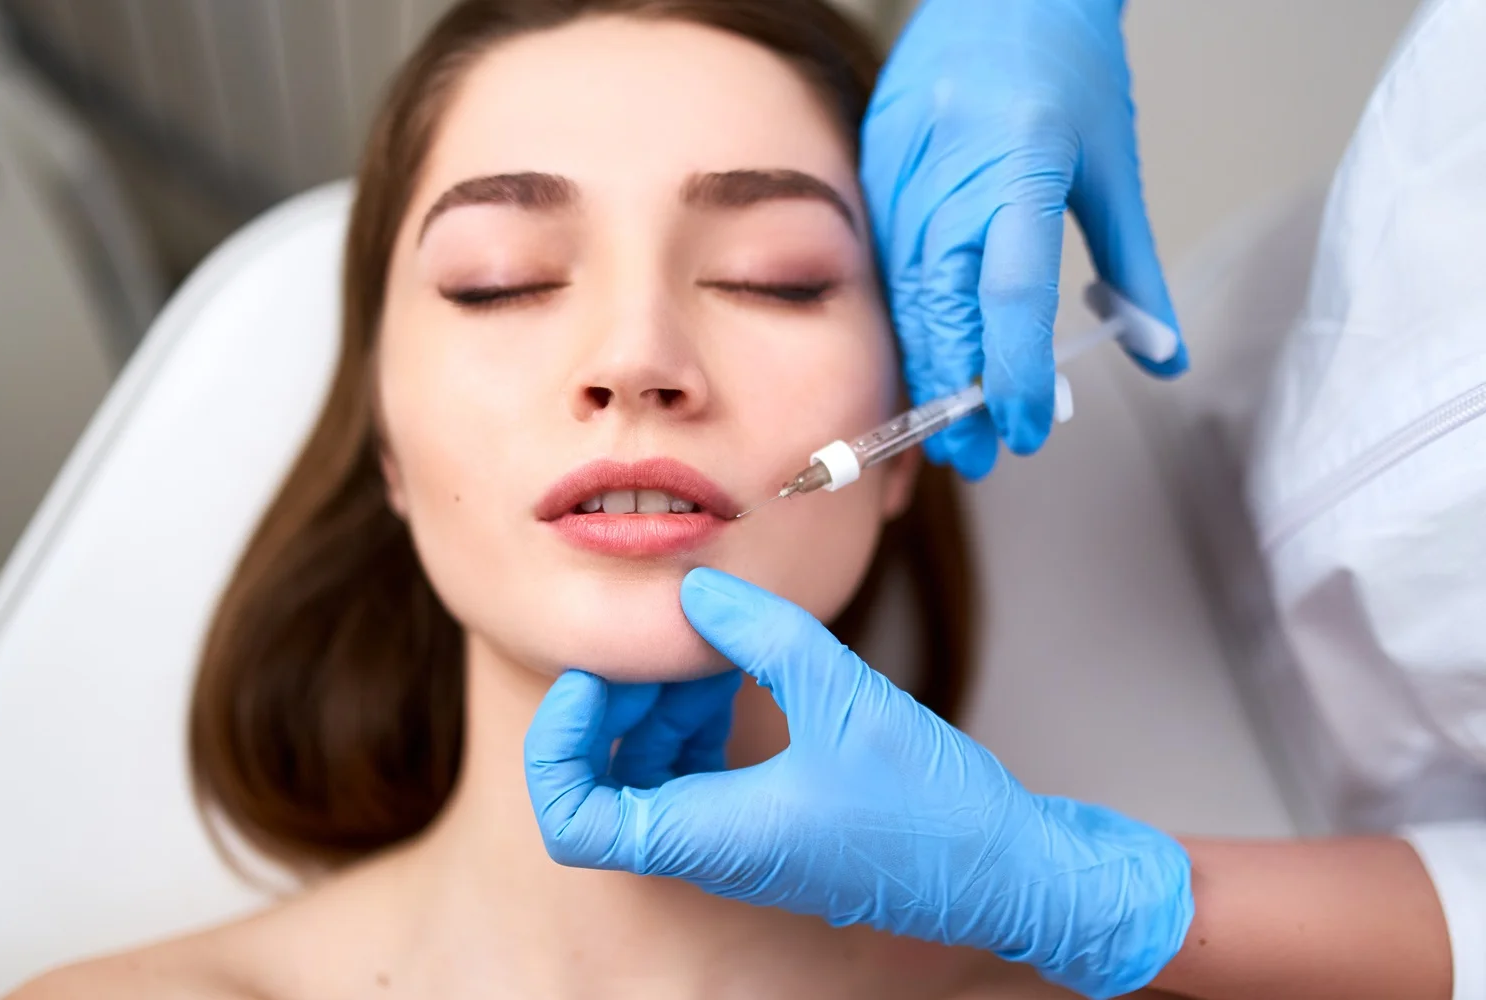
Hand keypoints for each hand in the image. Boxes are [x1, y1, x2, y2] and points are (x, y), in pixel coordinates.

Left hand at [525, 568, 1192, 998]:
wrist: (1011, 869)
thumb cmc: (935, 810)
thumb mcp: (843, 695)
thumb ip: (758, 632)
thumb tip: (693, 589)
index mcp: (708, 837)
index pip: (571, 818)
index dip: (558, 741)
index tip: (594, 673)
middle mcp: (710, 848)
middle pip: (606, 782)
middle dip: (617, 703)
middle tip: (660, 641)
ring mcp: (739, 840)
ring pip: (652, 773)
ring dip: (662, 706)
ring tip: (708, 647)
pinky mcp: (770, 822)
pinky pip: (700, 772)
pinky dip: (701, 719)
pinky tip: (741, 670)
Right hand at [861, 0, 1187, 479]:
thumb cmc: (1065, 69)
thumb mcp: (1114, 168)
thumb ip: (1136, 270)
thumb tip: (1165, 356)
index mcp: (1020, 168)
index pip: (1011, 296)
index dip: (1016, 374)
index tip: (1028, 430)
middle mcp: (950, 175)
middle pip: (943, 310)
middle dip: (956, 395)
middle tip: (977, 458)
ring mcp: (902, 174)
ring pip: (905, 297)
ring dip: (926, 369)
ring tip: (950, 430)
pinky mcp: (873, 174)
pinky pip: (884, 268)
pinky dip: (905, 324)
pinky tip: (923, 364)